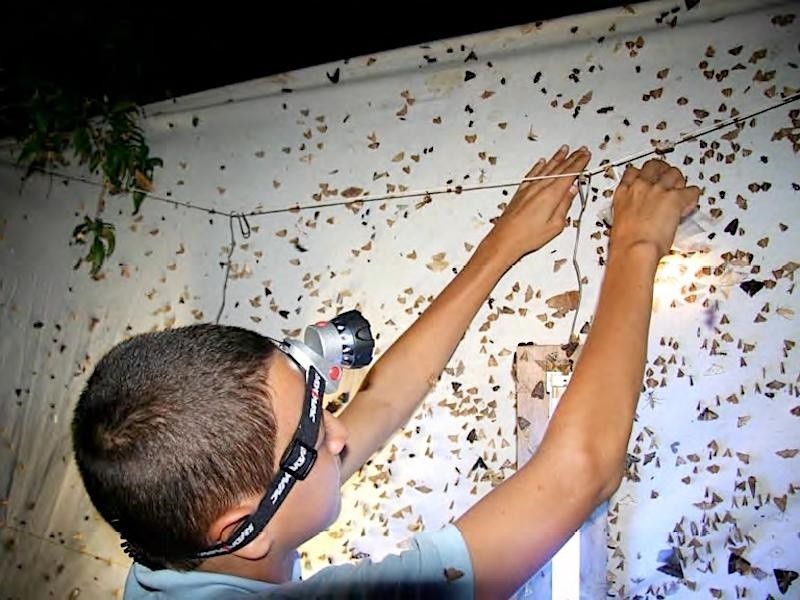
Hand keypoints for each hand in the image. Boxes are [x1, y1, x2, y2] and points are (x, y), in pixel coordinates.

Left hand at [488, 145, 590, 262]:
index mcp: (551, 195)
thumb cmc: (527, 236)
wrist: (504, 239)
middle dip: (572, 158)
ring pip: (546, 168)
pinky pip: (532, 174)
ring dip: (557, 158)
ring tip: (564, 149)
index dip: (579, 163)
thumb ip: (565, 205)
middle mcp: (539, 188)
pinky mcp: (520, 192)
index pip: (569, 174)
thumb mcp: (555, 226)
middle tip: (581, 150)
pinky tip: (542, 162)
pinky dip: (538, 166)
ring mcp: (528, 189)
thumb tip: (572, 191)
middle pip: (560, 169)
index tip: (586, 155)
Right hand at [610, 159, 699, 256]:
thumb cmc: (625, 243)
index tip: (646, 178)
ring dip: (679, 181)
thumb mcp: (619, 222)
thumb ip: (629, 213)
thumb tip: (636, 217)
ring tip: (681, 190)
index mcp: (623, 193)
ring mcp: (658, 190)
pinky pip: (691, 190)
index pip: (632, 172)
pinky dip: (693, 196)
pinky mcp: (675, 198)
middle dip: (662, 170)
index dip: (642, 173)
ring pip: (674, 173)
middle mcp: (640, 187)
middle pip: (654, 166)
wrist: (634, 248)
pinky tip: (689, 203)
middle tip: (667, 178)